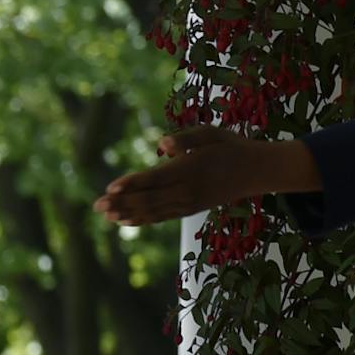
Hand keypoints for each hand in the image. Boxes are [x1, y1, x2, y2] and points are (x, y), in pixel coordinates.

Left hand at [94, 127, 319, 225]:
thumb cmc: (230, 147)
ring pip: (154, 211)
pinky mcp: (189, 209)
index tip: (111, 188)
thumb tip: (162, 145)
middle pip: (149, 199)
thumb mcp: (211, 133)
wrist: (257, 171)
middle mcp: (187, 190)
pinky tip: (125, 221)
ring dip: (128, 214)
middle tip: (97, 206)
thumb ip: (186, 138)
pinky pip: (162, 217)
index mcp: (189, 169)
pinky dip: (143, 219)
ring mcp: (188, 203)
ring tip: (106, 216)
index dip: (132, 184)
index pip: (155, 179)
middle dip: (122, 202)